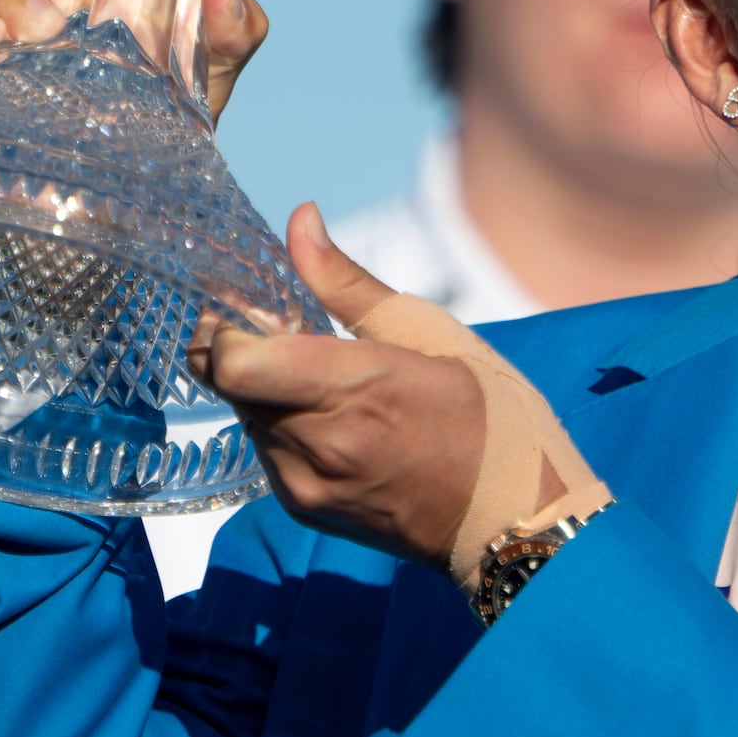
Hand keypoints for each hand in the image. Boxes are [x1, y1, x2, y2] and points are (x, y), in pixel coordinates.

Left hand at [197, 204, 486, 567]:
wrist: (511, 518)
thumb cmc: (488, 415)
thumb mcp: (430, 330)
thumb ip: (347, 281)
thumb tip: (300, 218)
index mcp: (352, 391)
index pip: (232, 362)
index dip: (229, 323)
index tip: (259, 301)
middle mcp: (316, 446)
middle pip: (226, 382)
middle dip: (241, 344)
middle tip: (288, 325)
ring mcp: (304, 485)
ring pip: (243, 412)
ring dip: (262, 383)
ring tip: (321, 370)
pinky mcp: (302, 508)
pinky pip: (264, 446)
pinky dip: (280, 417)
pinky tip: (332, 410)